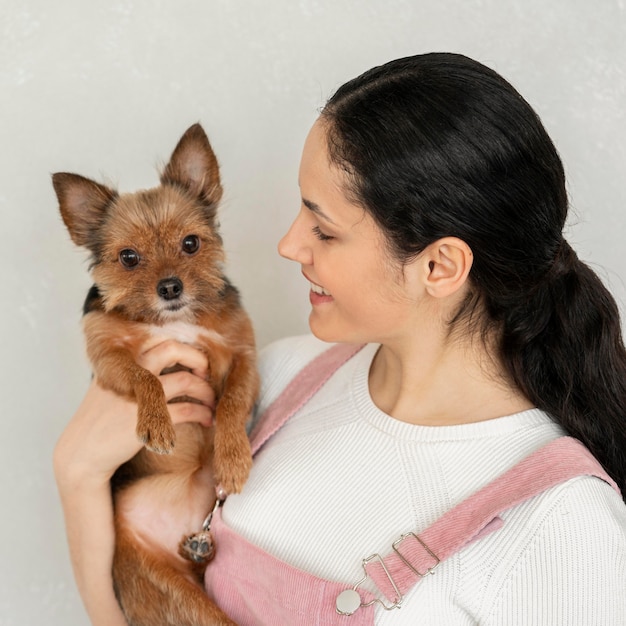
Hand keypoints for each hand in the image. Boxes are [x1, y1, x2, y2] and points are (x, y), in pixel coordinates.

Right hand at [54, 340, 214, 488]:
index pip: (157, 340)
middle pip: (172, 349)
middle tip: (206, 375)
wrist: (82, 453)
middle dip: (197, 359)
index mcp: (122, 362)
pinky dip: (202, 413)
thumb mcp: (109, 386)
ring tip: (212, 402)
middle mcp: (131, 373)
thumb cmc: (100, 420)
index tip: (193, 362)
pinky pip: (187, 410)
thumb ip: (131, 371)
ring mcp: (139, 395)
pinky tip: (206, 419)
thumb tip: (165, 361)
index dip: (182, 347)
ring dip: (206, 391)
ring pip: (185, 380)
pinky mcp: (149, 418)